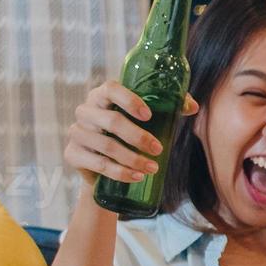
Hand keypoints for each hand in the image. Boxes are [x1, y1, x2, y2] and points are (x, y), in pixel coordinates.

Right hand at [65, 80, 198, 184]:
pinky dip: (120, 172)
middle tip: (159, 149)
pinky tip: (137, 176)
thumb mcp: (148, 118)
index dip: (129, 100)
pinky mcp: (72, 154)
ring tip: (153, 168)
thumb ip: (169, 107)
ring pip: (107, 146)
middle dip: (139, 137)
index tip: (149, 115)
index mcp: (102, 96)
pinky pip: (99, 164)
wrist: (103, 164)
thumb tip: (193, 107)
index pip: (111, 89)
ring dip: (133, 159)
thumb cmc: (129, 132)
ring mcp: (77, 132)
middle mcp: (85, 111)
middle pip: (112, 121)